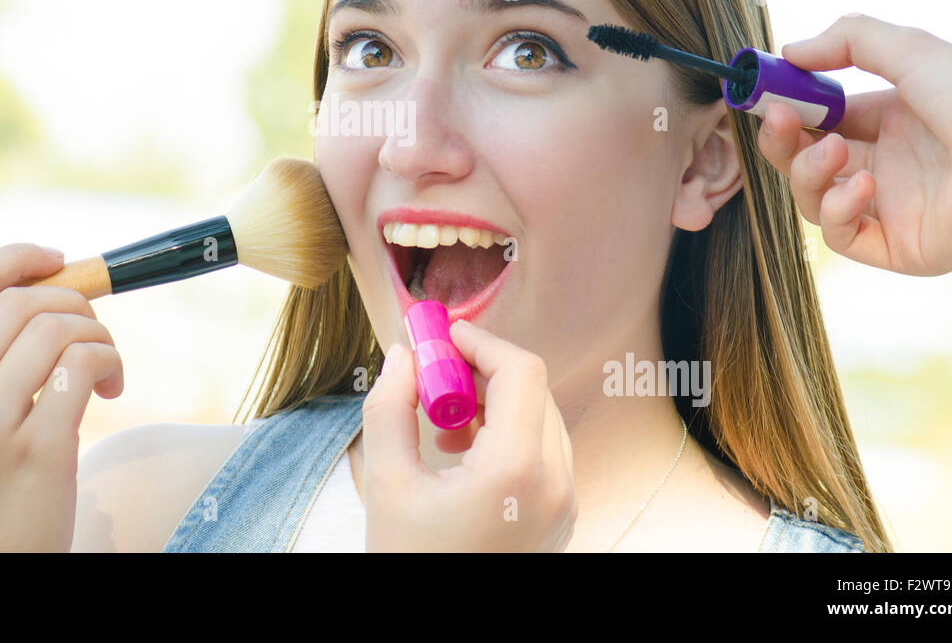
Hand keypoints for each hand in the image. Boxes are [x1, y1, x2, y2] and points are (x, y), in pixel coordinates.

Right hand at [0, 243, 123, 551]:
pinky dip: (111, 365)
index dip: (15, 259)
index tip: (58, 260)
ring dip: (99, 336)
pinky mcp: (37, 448)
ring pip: (58, 329)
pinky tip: (111, 390)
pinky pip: (84, 366)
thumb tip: (46, 284)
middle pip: (19, 302)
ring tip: (105, 369)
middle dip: (73, 302)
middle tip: (93, 333)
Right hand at [362, 320, 576, 551]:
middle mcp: (555, 483)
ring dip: (494, 404)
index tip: (440, 338)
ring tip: (442, 427)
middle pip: (533, 390)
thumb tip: (405, 355)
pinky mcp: (560, 519)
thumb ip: (391, 408)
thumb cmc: (411, 562)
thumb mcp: (387, 483)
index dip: (480, 342)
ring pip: (541, 419)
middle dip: (482, 372)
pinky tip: (463, 455)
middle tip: (433, 378)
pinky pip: (545, 452)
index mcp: (517, 470)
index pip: (520, 371)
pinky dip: (508, 435)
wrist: (443, 637)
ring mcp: (564, 504)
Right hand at [758, 13, 951, 274]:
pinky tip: (864, 185)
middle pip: (806, 159)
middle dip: (783, 139)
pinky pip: (841, 235)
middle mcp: (887, 165)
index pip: (820, 118)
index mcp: (892, 122)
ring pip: (813, 198)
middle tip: (780, 118)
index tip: (764, 93)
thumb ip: (847, 40)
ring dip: (809, 171)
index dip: (788, 107)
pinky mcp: (898, 246)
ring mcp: (890, 207)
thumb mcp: (910, 50)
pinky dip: (837, 210)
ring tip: (836, 151)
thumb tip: (789, 50)